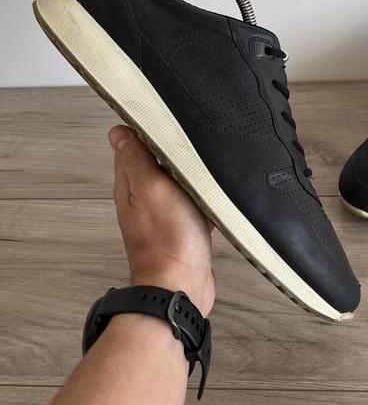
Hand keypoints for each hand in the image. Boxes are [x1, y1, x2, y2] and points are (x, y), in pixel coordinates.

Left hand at [108, 126, 214, 315]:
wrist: (182, 286)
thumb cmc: (168, 241)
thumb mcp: (151, 188)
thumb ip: (137, 159)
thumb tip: (119, 132)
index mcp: (130, 186)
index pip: (130, 146)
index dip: (144, 130)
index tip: (162, 118)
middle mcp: (143, 199)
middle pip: (154, 163)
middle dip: (169, 151)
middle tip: (188, 140)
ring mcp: (163, 215)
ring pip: (175, 183)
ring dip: (187, 175)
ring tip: (202, 165)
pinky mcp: (183, 228)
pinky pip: (191, 204)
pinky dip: (200, 198)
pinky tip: (210, 197)